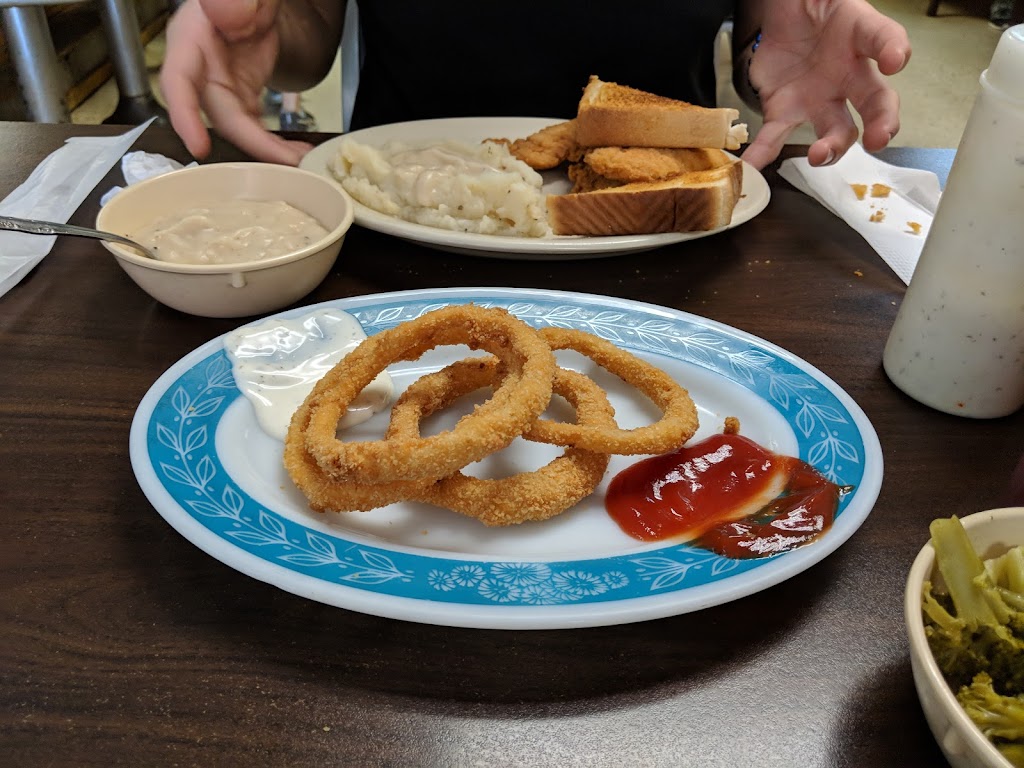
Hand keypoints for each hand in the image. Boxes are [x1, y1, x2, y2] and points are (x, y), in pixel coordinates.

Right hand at [160, 0, 314, 164]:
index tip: (199, 147)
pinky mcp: (241, 97)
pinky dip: (276, 144)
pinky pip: (255, 128)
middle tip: (288, 161)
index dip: (185, 117)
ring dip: (270, 150)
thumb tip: (233, 16)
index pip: (179, 81)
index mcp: (192, 39)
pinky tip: (298, 152)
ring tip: (301, 160)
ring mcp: (222, 87)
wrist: (257, 3)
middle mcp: (202, 69)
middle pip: (221, 116)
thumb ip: (236, 0)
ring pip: (240, 129)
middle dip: (255, 145)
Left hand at [740, 0, 910, 169]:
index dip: (894, 52)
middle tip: (877, 139)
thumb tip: (878, 28)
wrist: (787, 14)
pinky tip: (752, 166)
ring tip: (818, 156)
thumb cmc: (821, 7)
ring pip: (831, 132)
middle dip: (880, 125)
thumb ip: (850, 5)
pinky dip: (763, 153)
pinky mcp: (783, 111)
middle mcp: (847, 82)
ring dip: (829, 149)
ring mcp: (816, 101)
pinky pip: (774, 136)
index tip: (894, 61)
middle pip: (871, 107)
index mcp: (863, 46)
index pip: (886, 46)